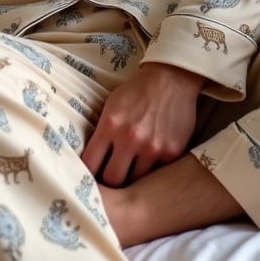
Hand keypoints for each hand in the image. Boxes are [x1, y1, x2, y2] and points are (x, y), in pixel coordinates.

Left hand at [81, 62, 203, 186]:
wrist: (171, 79)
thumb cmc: (137, 91)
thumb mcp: (111, 104)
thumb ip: (103, 130)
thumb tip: (92, 157)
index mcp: (110, 125)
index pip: (90, 163)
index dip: (87, 174)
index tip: (88, 178)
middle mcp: (130, 138)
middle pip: (113, 179)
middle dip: (109, 182)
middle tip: (110, 180)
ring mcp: (153, 147)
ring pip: (136, 181)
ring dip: (132, 178)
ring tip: (131, 174)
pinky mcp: (172, 152)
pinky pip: (157, 173)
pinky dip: (152, 171)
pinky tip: (150, 163)